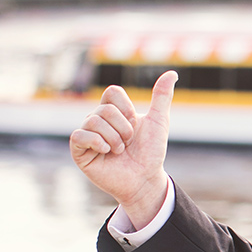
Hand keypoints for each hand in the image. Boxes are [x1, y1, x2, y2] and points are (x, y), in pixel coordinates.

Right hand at [70, 70, 176, 228]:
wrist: (145, 179)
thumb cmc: (151, 152)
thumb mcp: (158, 121)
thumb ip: (162, 97)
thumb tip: (172, 73)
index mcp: (113, 111)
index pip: (112, 92)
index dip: (127, 109)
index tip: (135, 125)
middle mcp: (97, 120)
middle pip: (104, 109)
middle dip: (123, 128)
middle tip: (128, 143)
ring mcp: (87, 135)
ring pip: (93, 121)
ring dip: (114, 139)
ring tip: (120, 151)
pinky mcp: (79, 151)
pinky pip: (79, 136)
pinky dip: (97, 142)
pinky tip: (106, 152)